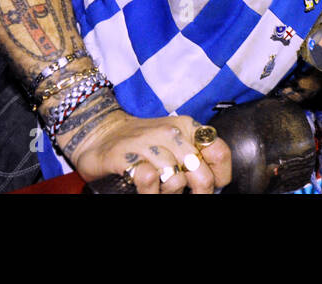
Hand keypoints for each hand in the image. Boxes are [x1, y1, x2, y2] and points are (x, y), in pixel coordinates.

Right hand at [64, 109, 231, 194]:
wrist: (101, 131)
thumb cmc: (141, 142)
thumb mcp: (174, 142)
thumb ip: (195, 155)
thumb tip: (217, 180)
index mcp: (188, 127)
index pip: (219, 152)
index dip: (221, 176)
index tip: (215, 185)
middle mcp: (172, 133)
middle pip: (202, 174)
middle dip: (199, 192)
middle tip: (186, 194)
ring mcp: (150, 143)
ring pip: (176, 180)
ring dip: (169, 192)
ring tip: (160, 187)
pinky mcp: (127, 156)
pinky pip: (148, 180)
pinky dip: (150, 190)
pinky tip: (145, 185)